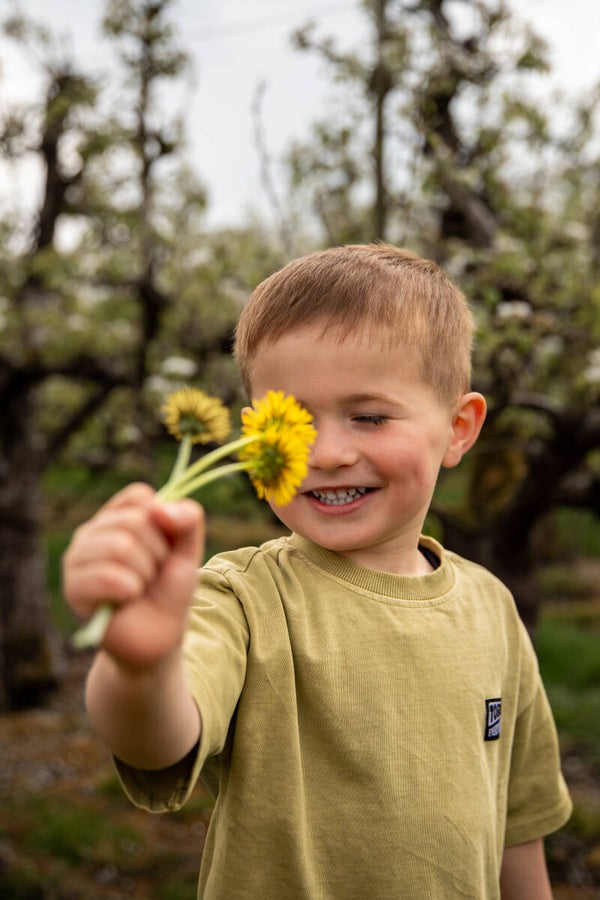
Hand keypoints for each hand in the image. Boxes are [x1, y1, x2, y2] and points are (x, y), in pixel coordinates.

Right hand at [62, 483, 203, 668]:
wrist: (158, 637)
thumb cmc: (169, 590)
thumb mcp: (188, 551)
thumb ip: (188, 521)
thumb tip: (160, 507)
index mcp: (117, 516)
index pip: (139, 497)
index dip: (163, 523)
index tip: (165, 547)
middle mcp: (92, 532)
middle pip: (133, 521)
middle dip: (157, 554)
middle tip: (152, 575)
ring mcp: (78, 558)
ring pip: (120, 546)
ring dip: (144, 573)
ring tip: (140, 587)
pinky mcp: (73, 587)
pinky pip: (105, 576)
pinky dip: (130, 589)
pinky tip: (128, 599)